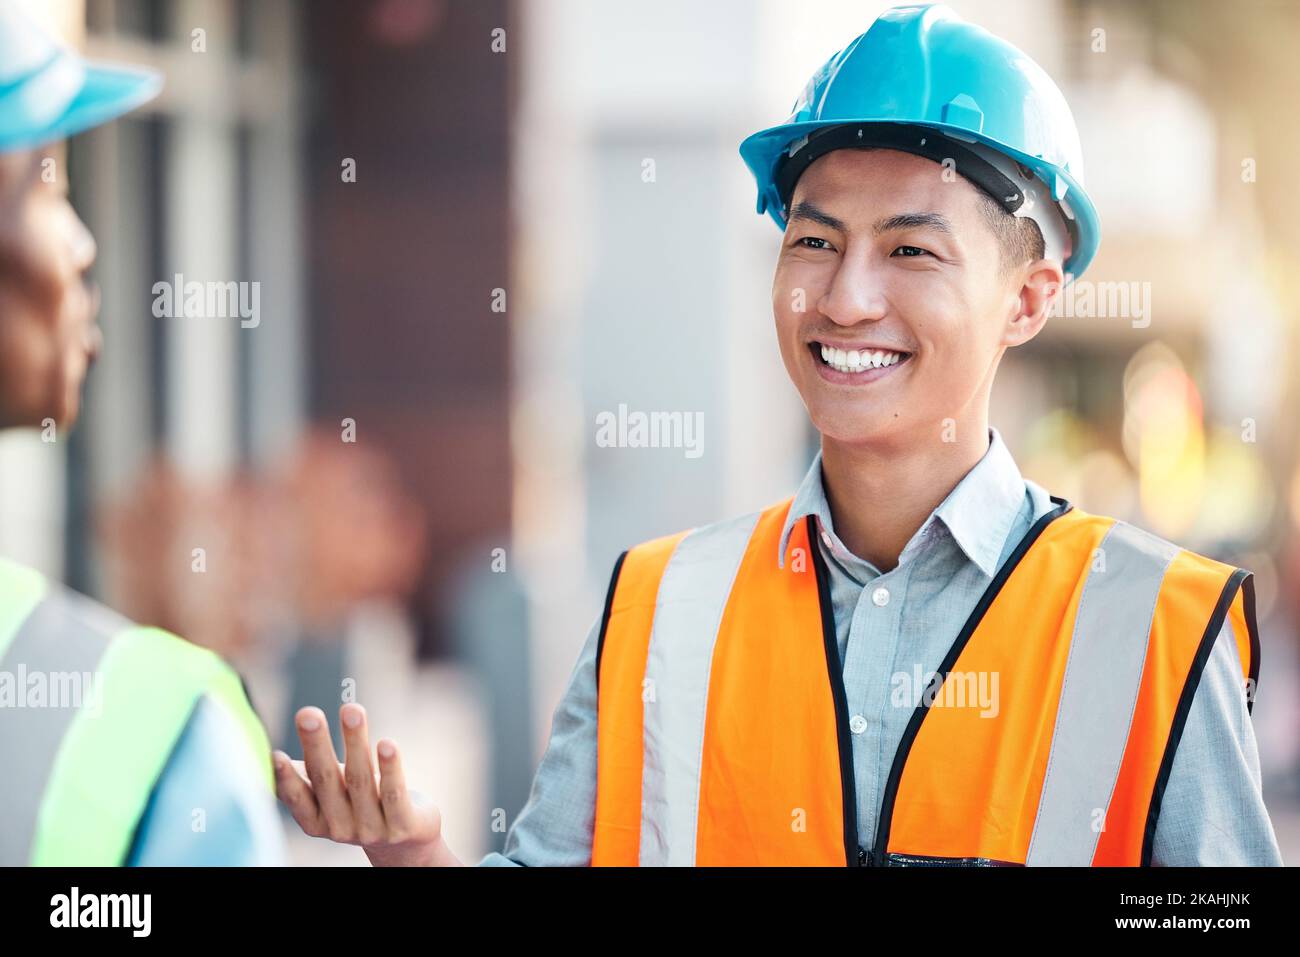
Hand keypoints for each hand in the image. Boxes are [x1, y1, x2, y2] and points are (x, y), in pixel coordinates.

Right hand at [273, 703, 461, 865]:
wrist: (407, 840)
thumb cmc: (359, 803)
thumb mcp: (331, 793)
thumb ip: (304, 777)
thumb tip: (263, 752)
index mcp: (316, 820)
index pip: (298, 797)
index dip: (285, 778)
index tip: (274, 754)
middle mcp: (340, 828)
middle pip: (327, 781)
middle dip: (316, 745)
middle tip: (308, 713)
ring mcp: (372, 829)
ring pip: (361, 781)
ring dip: (355, 743)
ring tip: (351, 709)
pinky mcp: (403, 826)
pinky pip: (394, 794)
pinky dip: (391, 768)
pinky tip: (387, 742)